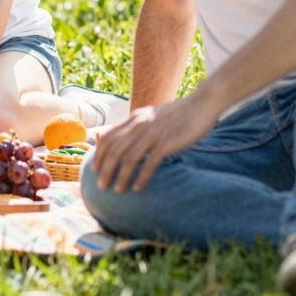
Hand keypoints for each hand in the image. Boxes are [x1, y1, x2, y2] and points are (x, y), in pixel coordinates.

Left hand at [91, 93, 216, 193]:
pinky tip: (138, 188)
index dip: (99, 154)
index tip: (94, 169)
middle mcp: (139, 125)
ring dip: (121, 177)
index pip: (108, 138)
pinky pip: (149, 164)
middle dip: (105, 169)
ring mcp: (152, 134)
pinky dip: (141, 178)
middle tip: (101, 186)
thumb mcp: (151, 116)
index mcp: (133, 118)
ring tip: (117, 190)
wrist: (201, 105)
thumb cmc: (177, 114)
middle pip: (115, 150)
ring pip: (129, 158)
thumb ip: (136, 126)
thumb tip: (122, 139)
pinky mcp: (166, 143)